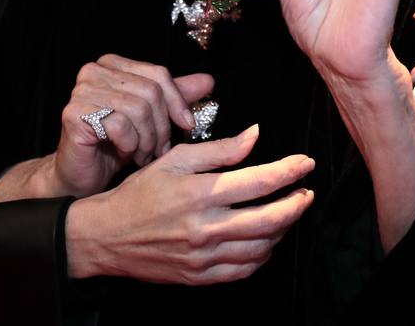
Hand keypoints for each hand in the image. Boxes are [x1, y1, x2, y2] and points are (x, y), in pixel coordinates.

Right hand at [51, 55, 213, 197]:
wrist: (82, 174)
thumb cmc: (113, 144)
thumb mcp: (149, 117)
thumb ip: (174, 96)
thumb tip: (208, 81)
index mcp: (112, 64)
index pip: (158, 74)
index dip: (177, 102)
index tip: (187, 125)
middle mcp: (94, 72)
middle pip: (150, 92)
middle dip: (162, 127)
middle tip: (159, 149)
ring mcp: (81, 91)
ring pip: (138, 109)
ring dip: (147, 140)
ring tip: (144, 155)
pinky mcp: (74, 114)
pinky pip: (120, 126)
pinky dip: (129, 145)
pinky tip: (125, 153)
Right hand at [65, 125, 315, 283]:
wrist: (106, 236)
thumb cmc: (139, 192)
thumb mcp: (173, 159)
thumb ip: (218, 150)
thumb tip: (254, 136)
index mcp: (199, 193)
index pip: (258, 181)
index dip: (289, 171)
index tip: (306, 163)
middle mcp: (206, 227)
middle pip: (269, 219)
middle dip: (296, 204)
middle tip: (307, 192)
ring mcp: (204, 256)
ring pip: (261, 247)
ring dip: (283, 229)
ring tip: (288, 212)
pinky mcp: (200, 277)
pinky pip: (244, 270)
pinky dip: (262, 256)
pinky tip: (266, 241)